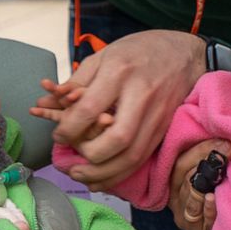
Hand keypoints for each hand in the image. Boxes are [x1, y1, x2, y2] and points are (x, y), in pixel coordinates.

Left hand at [34, 29, 203, 189]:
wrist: (185, 53)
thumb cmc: (139, 51)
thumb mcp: (105, 55)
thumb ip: (76, 81)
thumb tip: (46, 101)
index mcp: (120, 72)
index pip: (90, 109)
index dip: (69, 128)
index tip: (58, 135)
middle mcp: (141, 95)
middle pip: (116, 138)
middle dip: (89, 156)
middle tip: (70, 160)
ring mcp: (157, 114)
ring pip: (132, 155)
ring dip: (104, 173)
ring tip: (80, 176)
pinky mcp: (164, 129)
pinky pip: (142, 158)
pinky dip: (121, 173)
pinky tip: (103, 178)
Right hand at [165, 139, 230, 229]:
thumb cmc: (219, 200)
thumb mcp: (209, 178)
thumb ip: (208, 160)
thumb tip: (223, 136)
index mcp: (174, 186)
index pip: (179, 164)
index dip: (199, 150)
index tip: (221, 139)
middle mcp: (177, 204)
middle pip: (185, 180)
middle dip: (206, 161)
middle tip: (228, 150)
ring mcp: (188, 222)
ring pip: (190, 199)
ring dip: (206, 183)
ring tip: (220, 168)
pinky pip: (203, 222)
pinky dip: (208, 210)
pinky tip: (214, 198)